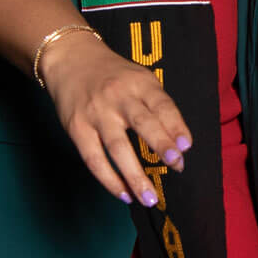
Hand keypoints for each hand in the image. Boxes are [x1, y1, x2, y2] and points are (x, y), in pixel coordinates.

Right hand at [40, 29, 192, 208]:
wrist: (70, 59)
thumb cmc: (114, 76)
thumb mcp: (140, 80)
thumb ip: (158, 106)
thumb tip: (178, 143)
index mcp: (140, 83)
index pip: (162, 105)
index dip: (176, 125)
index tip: (187, 146)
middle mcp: (118, 97)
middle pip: (142, 123)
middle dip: (161, 144)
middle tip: (177, 166)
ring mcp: (96, 114)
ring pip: (117, 147)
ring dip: (134, 175)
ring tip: (149, 198)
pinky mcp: (77, 128)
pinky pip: (93, 159)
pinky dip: (109, 179)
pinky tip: (124, 194)